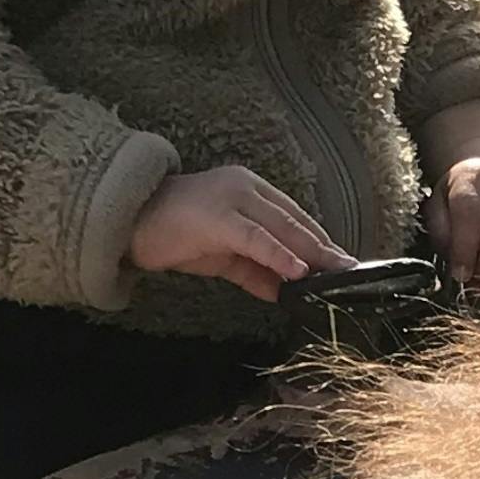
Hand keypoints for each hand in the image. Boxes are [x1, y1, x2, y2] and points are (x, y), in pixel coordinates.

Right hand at [129, 167, 352, 301]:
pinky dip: (279, 255)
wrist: (128, 222)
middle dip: (324, 249)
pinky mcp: (217, 218)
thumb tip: (285, 291)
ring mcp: (232, 199)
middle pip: (295, 221)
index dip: (320, 241)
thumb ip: (255, 269)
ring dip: (311, 253)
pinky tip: (298, 271)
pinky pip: (256, 238)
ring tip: (335, 272)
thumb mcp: (223, 254)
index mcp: (250, 189)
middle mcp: (246, 187)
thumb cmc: (175, 234)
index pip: (294, 216)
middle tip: (350, 270)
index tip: (342, 263)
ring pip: (282, 227)